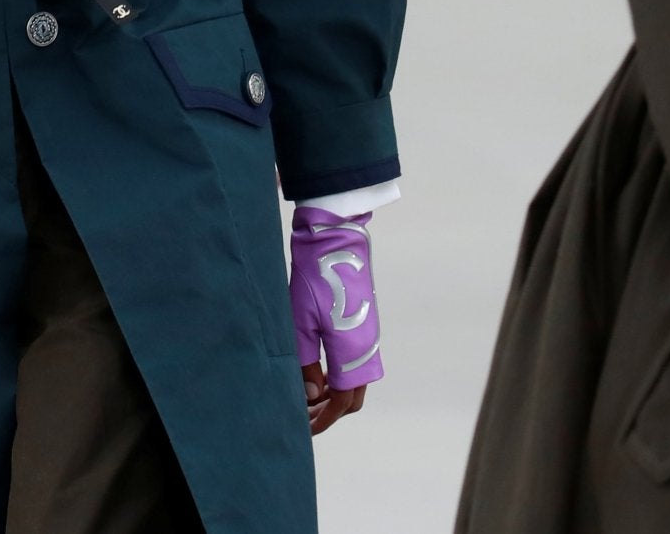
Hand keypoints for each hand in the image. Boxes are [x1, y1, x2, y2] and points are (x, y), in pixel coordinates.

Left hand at [289, 207, 383, 429]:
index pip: (342, 402)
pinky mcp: (365, 325)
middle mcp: (366, 348)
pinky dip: (339, 375)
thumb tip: (309, 397)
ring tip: (306, 395)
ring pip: (356, 380)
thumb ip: (305, 364)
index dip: (323, 419)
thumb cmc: (314, 279)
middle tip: (303, 414)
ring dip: (335, 393)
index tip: (304, 428)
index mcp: (352, 353)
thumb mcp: (300, 323)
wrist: (336, 240)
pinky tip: (318, 372)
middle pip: (353, 396)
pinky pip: (356, 363)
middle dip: (330, 411)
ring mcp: (368, 336)